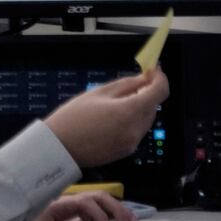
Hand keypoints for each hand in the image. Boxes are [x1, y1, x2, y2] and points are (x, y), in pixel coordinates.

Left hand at [18, 190, 137, 220]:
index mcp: (58, 205)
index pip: (84, 202)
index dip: (99, 213)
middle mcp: (69, 202)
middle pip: (96, 197)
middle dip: (115, 208)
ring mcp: (77, 208)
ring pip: (102, 202)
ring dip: (119, 209)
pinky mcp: (82, 215)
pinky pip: (101, 211)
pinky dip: (115, 214)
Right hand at [43, 68, 168, 168]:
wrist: (60, 146)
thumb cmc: (74, 117)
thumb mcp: (97, 92)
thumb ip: (126, 84)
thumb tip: (145, 78)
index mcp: (128, 111)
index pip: (159, 92)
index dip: (160, 78)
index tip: (154, 71)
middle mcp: (135, 129)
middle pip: (153, 106)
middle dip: (147, 93)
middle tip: (132, 84)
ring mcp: (133, 142)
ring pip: (146, 119)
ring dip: (139, 107)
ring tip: (115, 103)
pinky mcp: (128, 150)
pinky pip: (137, 130)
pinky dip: (132, 121)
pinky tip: (112, 118)